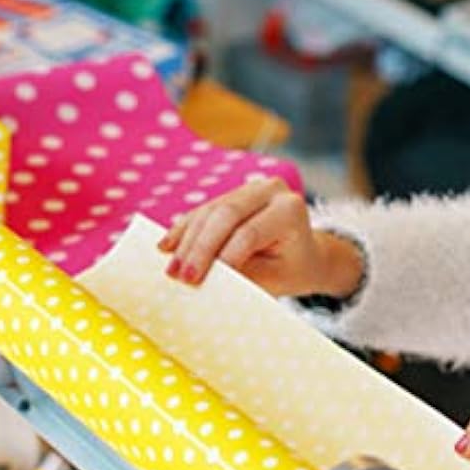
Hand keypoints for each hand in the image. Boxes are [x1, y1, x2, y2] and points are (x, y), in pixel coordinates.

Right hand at [157, 178, 364, 298]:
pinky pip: (202, 211)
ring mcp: (249, 189)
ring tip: (169, 268)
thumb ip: (244, 276)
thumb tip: (208, 278)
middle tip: (179, 275)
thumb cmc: (291, 270)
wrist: (303, 255)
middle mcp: (270, 190)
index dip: (223, 255)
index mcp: (289, 210)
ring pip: (209, 211)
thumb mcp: (275, 279)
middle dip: (199, 247)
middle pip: (225, 215)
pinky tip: (166, 246)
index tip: (200, 281)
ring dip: (186, 241)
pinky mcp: (231, 195)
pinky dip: (183, 230)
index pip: (249, 232)